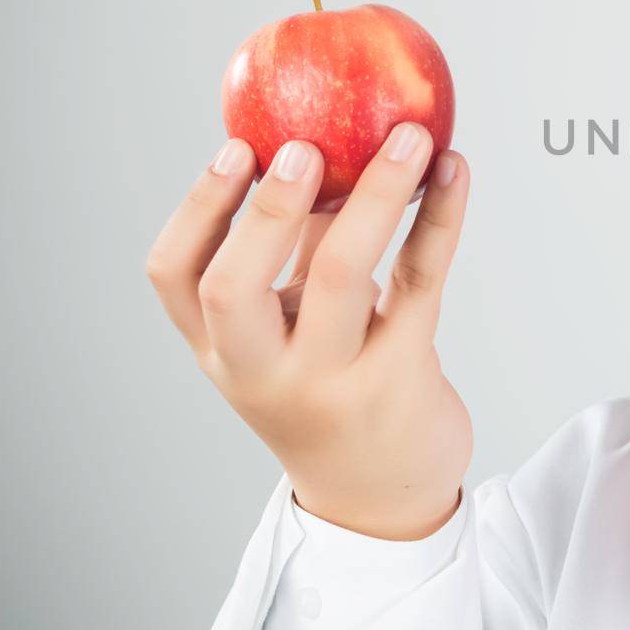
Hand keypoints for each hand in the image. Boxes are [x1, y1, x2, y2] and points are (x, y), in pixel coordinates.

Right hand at [146, 122, 472, 539]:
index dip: (198, 208)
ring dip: (377, 193)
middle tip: (305, 144)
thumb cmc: (332, 387)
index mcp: (223, 350)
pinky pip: (419, 279)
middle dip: (266, 209)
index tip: (235, 148)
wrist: (382, 493)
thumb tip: (314, 142)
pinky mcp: (400, 375)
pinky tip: (454, 171)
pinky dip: (439, 217)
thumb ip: (291, 254)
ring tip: (407, 136)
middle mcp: (263, 370)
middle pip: (236, 286)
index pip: (175, 278)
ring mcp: (330, 379)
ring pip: (342, 274)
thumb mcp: (289, 332)